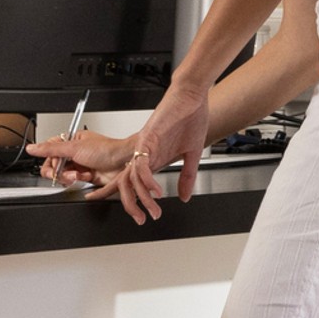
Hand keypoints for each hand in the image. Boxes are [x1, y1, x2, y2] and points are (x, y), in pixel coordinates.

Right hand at [29, 128, 157, 222]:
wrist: (126, 162)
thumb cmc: (107, 149)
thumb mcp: (74, 147)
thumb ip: (51, 149)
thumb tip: (32, 148)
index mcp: (70, 142)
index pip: (49, 153)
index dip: (50, 161)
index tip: (54, 165)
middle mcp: (75, 154)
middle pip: (55, 167)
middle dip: (59, 172)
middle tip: (67, 172)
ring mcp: (81, 166)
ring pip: (64, 177)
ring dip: (69, 177)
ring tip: (78, 175)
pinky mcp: (88, 177)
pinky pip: (75, 183)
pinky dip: (79, 182)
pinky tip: (86, 178)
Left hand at [132, 80, 216, 213]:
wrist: (192, 97)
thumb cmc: (190, 118)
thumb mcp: (192, 154)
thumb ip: (186, 176)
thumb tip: (184, 196)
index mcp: (152, 159)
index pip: (134, 183)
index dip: (132, 200)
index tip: (139, 217)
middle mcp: (144, 154)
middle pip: (126, 184)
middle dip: (131, 205)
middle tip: (141, 220)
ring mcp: (144, 147)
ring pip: (131, 177)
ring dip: (141, 197)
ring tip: (152, 209)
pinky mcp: (148, 139)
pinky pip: (142, 164)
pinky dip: (147, 180)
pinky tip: (157, 190)